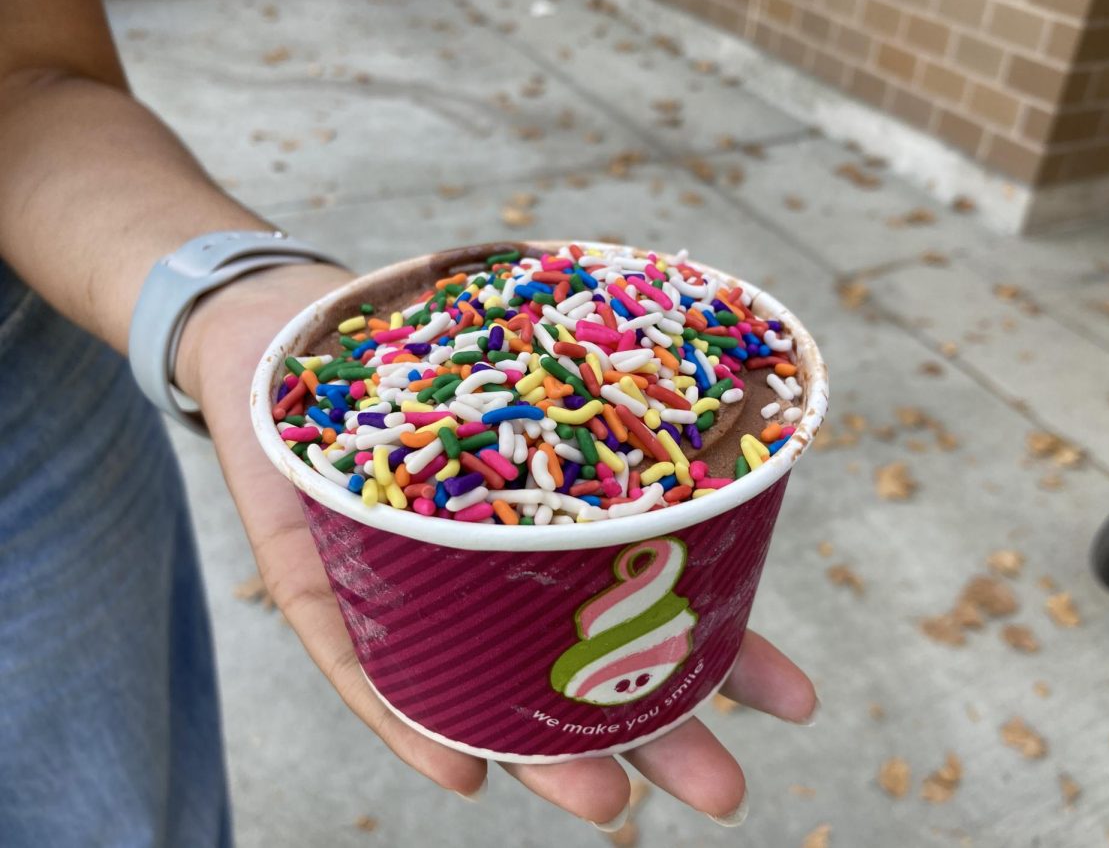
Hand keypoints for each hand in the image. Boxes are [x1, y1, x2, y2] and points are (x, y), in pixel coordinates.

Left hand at [175, 262, 819, 828]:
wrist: (292, 326)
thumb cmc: (425, 349)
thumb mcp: (528, 358)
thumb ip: (599, 394)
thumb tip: (735, 431)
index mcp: (550, 540)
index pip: (649, 609)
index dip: (725, 656)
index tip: (798, 702)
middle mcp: (486, 584)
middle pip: (574, 676)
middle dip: (650, 739)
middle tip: (724, 793)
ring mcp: (403, 593)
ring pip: (480, 690)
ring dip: (542, 754)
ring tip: (606, 805)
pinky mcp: (318, 583)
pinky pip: (361, 661)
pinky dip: (408, 719)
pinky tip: (461, 772)